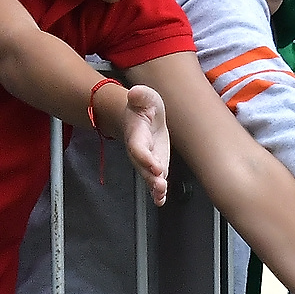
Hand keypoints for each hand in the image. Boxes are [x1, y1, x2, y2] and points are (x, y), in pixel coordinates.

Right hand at [113, 82, 169, 204]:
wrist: (141, 116)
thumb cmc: (143, 106)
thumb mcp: (144, 96)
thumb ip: (140, 96)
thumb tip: (134, 93)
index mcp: (136, 134)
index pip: (138, 148)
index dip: (145, 158)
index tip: (155, 166)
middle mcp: (139, 151)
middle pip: (142, 167)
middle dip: (150, 177)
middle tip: (159, 185)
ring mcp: (147, 160)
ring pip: (149, 177)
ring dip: (154, 187)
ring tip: (160, 194)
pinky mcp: (155, 166)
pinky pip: (154, 181)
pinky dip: (156, 192)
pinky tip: (160, 200)